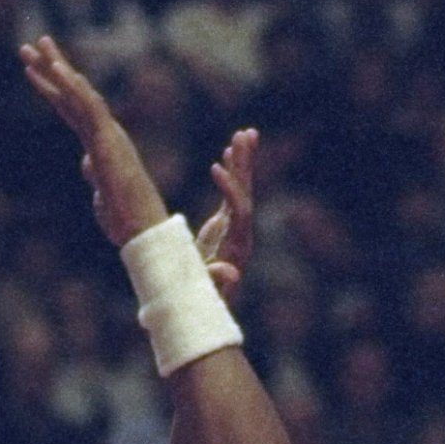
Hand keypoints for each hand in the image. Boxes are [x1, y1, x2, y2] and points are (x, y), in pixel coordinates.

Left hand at [19, 35, 170, 246]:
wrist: (142, 230)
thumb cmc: (125, 218)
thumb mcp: (101, 192)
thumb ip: (94, 172)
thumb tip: (86, 162)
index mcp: (100, 143)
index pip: (71, 110)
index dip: (52, 89)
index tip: (32, 71)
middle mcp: (104, 132)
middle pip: (72, 94)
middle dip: (50, 68)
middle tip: (29, 45)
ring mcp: (106, 134)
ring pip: (79, 93)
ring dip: (58, 67)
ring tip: (38, 44)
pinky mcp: (108, 140)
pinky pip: (89, 107)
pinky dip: (74, 87)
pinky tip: (57, 70)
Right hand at [194, 127, 258, 296]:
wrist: (201, 310)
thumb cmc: (198, 303)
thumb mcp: (203, 291)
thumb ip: (215, 280)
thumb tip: (233, 274)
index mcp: (236, 246)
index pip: (239, 211)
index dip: (231, 189)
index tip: (215, 167)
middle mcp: (240, 234)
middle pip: (246, 194)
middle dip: (244, 164)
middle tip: (246, 134)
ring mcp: (234, 229)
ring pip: (241, 190)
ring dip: (242, 161)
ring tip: (245, 133)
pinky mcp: (225, 227)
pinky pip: (231, 195)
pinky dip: (230, 173)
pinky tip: (229, 151)